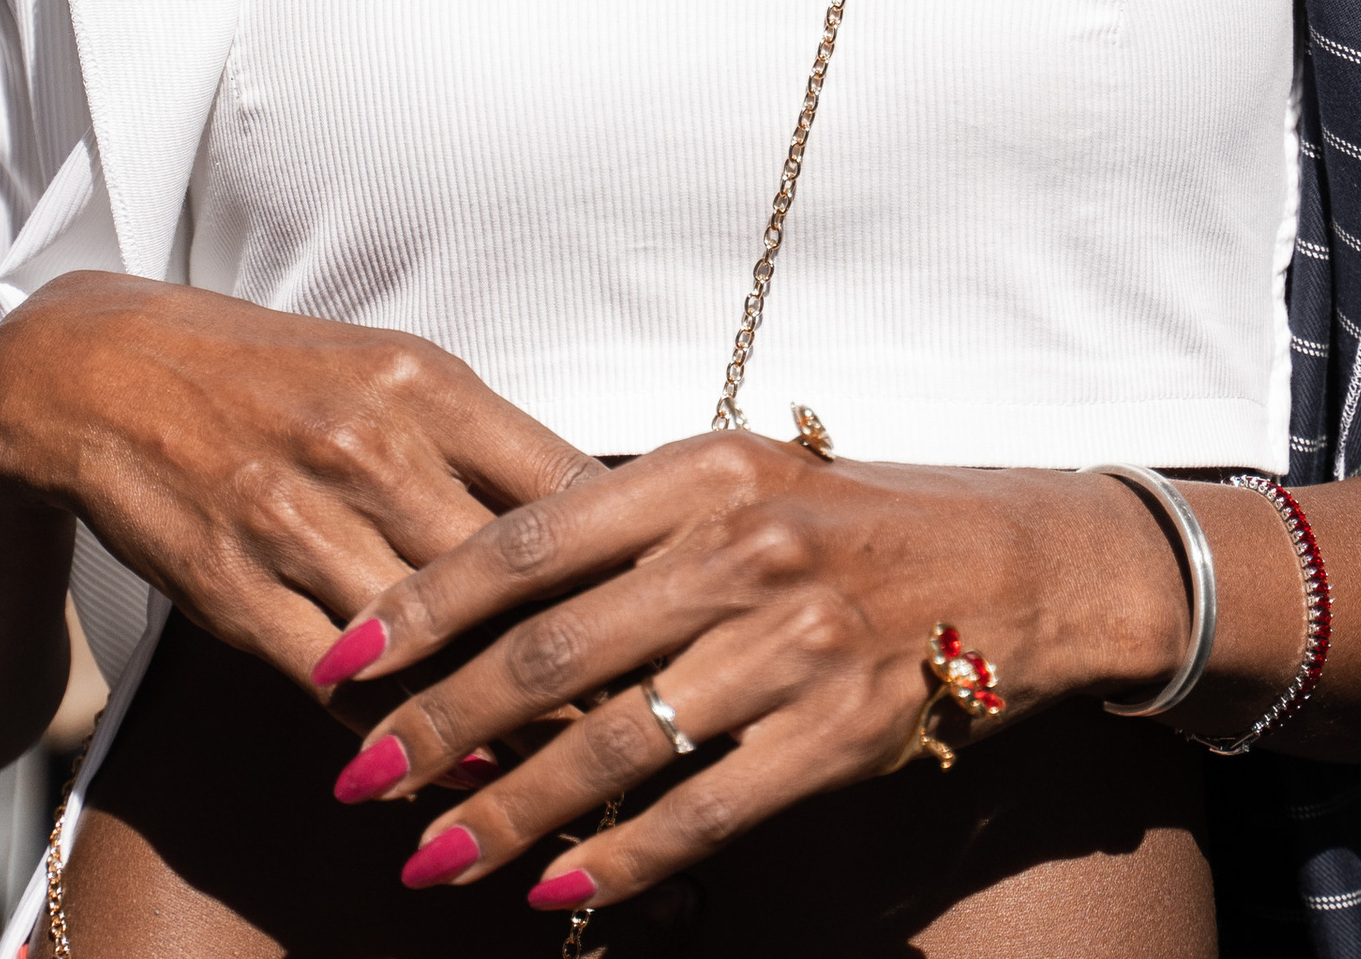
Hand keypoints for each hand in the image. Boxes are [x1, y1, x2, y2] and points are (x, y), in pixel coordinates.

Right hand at [0, 273, 601, 726]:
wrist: (102, 370)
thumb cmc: (269, 374)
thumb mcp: (387, 369)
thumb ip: (479, 437)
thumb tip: (593, 502)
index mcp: (428, 382)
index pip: (564, 484)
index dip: (631, 563)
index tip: (678, 620)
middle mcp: (373, 444)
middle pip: (510, 578)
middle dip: (583, 660)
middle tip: (649, 723)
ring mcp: (299, 519)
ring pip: (429, 646)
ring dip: (498, 719)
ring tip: (564, 775)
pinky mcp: (233, 587)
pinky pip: (334, 685)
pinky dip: (392, 735)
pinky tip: (439, 774)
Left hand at [303, 432, 1186, 912]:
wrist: (1022, 564)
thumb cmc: (856, 520)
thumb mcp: (745, 478)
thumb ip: (629, 519)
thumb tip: (485, 582)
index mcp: (702, 468)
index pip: (526, 539)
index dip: (421, 604)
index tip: (339, 657)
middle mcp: (742, 547)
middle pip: (551, 651)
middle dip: (435, 723)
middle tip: (354, 776)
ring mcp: (795, 641)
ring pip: (613, 744)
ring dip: (507, 812)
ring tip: (428, 856)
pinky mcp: (842, 730)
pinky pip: (704, 811)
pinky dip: (620, 858)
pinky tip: (555, 892)